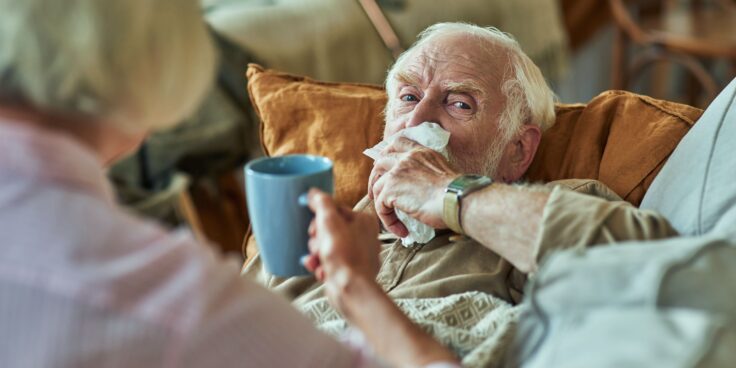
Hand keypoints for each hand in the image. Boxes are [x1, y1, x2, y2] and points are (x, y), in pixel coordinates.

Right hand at [302, 189, 380, 314]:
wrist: (351, 289)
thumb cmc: (344, 255)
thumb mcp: (329, 221)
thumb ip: (321, 203)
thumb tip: (313, 192)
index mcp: (363, 220)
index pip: (334, 210)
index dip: (319, 219)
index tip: (313, 228)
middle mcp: (363, 236)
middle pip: (329, 228)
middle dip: (317, 239)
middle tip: (317, 246)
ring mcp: (356, 254)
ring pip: (326, 246)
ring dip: (317, 253)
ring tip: (318, 260)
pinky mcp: (349, 270)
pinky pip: (329, 262)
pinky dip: (321, 266)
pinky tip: (320, 271)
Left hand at [368, 137, 459, 236]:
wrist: (457, 200)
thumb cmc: (456, 194)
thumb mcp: (443, 173)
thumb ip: (428, 172)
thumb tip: (420, 188)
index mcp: (421, 152)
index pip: (398, 143)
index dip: (387, 154)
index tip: (385, 169)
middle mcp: (407, 158)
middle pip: (380, 162)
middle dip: (375, 178)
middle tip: (377, 195)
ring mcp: (397, 172)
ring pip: (377, 187)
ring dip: (382, 205)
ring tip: (392, 220)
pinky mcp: (391, 188)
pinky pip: (380, 206)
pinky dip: (388, 221)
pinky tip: (401, 230)